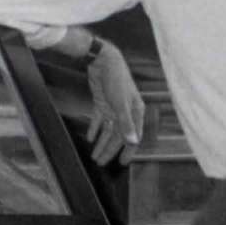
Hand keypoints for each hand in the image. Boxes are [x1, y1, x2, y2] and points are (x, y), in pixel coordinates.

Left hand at [84, 38, 145, 165]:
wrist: (103, 61)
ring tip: (94, 155)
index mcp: (135, 112)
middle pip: (118, 136)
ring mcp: (113, 108)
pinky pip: (99, 120)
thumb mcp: (121, 103)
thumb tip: (132, 142)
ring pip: (108, 130)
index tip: (122, 163)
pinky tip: (90, 138)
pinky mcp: (102, 103)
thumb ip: (126, 123)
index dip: (127, 151)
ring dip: (101, 142)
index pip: (132, 137)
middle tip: (101, 163)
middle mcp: (126, 112)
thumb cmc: (116, 80)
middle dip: (109, 150)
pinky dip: (95, 129)